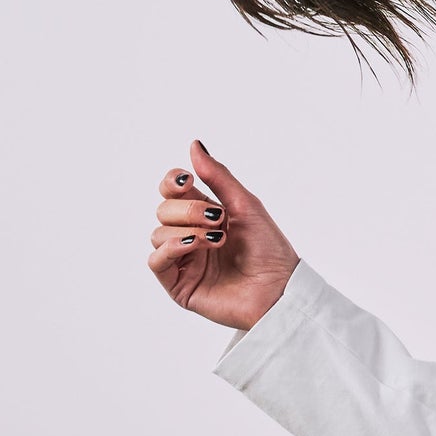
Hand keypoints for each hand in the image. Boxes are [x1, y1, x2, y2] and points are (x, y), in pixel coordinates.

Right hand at [147, 140, 299, 331]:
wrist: (279, 290)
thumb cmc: (269, 250)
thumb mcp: (245, 205)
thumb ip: (218, 176)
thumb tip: (194, 145)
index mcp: (204, 215)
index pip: (171, 191)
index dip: (172, 182)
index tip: (186, 180)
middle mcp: (190, 236)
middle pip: (164, 209)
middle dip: (188, 209)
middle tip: (217, 219)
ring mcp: (183, 261)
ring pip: (158, 232)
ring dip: (186, 230)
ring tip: (216, 240)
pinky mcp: (179, 285)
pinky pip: (155, 260)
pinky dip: (170, 248)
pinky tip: (194, 246)